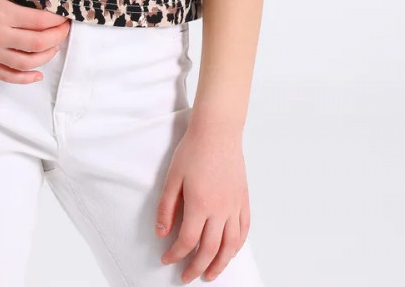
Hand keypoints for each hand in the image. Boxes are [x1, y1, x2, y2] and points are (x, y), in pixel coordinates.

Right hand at [0, 0, 70, 82]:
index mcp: (1, 12)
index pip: (40, 21)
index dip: (57, 20)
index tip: (65, 16)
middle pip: (38, 43)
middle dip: (57, 37)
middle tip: (65, 30)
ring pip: (26, 63)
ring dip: (46, 56)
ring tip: (54, 47)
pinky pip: (7, 75)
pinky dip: (25, 77)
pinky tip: (37, 73)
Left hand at [155, 117, 249, 282]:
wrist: (217, 132)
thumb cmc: (193, 150)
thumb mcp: (172, 178)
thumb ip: (166, 207)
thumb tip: (161, 233)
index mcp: (200, 205)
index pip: (187, 241)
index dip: (175, 254)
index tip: (167, 260)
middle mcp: (220, 210)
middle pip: (210, 249)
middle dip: (197, 267)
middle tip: (187, 277)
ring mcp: (235, 206)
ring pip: (230, 245)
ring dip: (221, 264)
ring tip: (211, 274)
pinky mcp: (243, 200)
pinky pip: (244, 230)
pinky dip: (237, 246)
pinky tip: (230, 251)